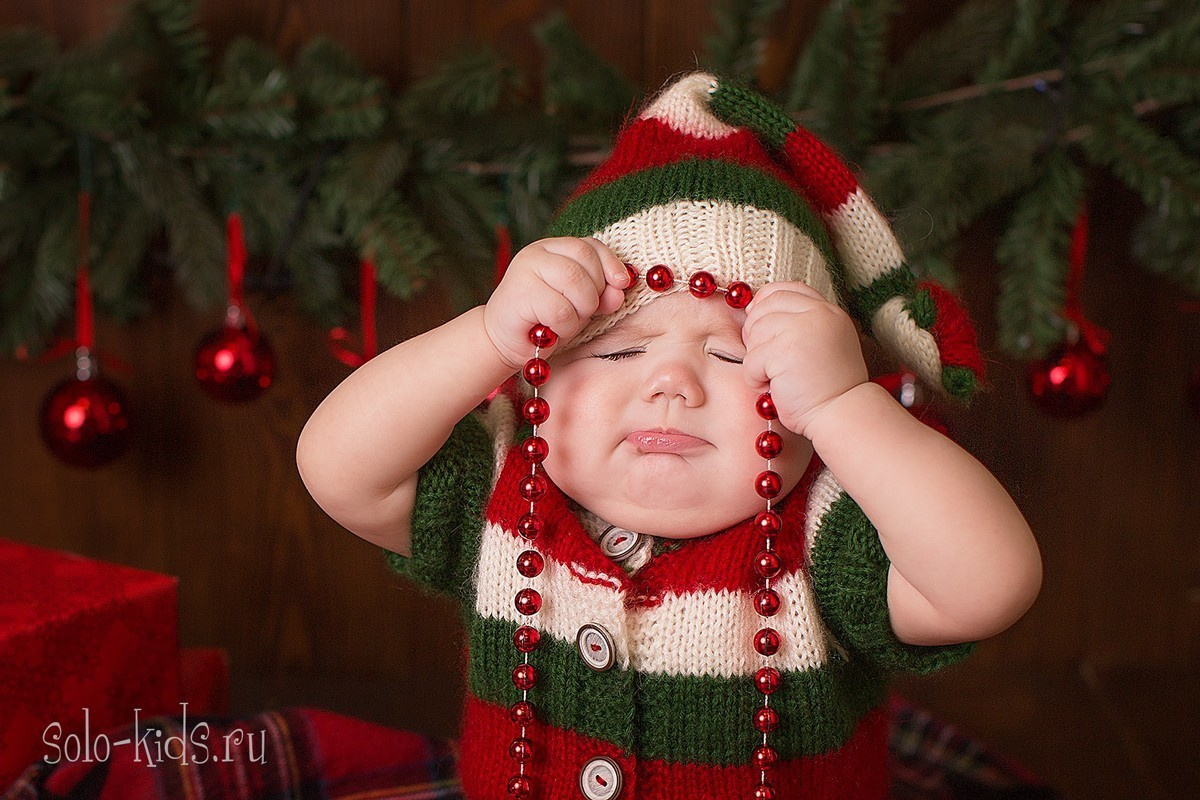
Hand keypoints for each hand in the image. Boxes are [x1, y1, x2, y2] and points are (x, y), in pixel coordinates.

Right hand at [483, 237, 630, 369]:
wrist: (503, 343)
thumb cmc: (544, 322)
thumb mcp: (579, 304)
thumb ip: (601, 293)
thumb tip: (620, 289)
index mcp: (553, 249)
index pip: (590, 246)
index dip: (611, 265)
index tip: (621, 285)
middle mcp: (538, 252)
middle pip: (586, 262)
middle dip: (595, 293)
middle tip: (582, 312)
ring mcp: (525, 269)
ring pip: (576, 283)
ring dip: (580, 311)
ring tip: (565, 322)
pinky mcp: (520, 293)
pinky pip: (561, 310)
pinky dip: (565, 326)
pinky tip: (551, 331)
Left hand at [741, 281, 868, 438]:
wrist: (842, 414)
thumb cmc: (829, 387)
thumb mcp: (824, 342)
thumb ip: (799, 323)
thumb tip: (754, 309)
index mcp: (828, 311)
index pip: (788, 289)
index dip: (766, 301)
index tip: (758, 319)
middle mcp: (817, 314)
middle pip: (765, 308)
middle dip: (756, 332)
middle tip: (767, 358)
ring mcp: (801, 331)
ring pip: (754, 333)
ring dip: (757, 360)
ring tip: (777, 377)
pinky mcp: (783, 352)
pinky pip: (750, 360)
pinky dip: (755, 379)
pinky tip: (775, 388)